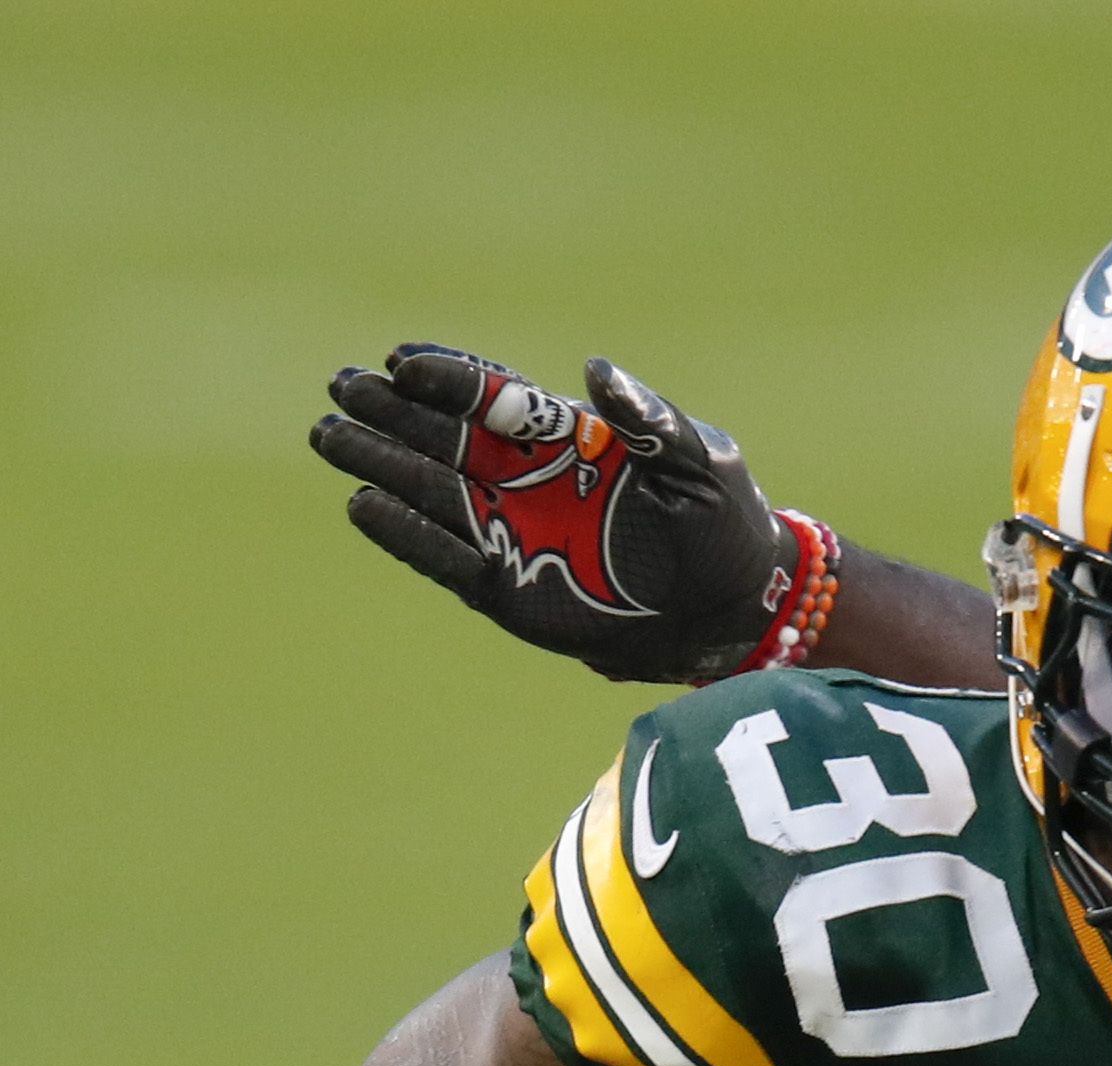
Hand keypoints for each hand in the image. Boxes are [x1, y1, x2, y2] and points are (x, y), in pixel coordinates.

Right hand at [311, 346, 800, 682]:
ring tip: (330, 434)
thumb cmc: (724, 524)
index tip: (404, 361)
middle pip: (446, 436)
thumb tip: (595, 369)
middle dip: (394, 411)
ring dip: (381, 463)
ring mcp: (513, 533)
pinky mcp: (506, 588)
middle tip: (343, 385)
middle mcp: (528, 480)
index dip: (448, 377)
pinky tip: (362, 503)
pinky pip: (443, 556)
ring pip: (430, 489)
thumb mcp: (700, 461)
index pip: (495, 396)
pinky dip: (404, 533)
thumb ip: (648, 418)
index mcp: (569, 438)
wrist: (734, 612)